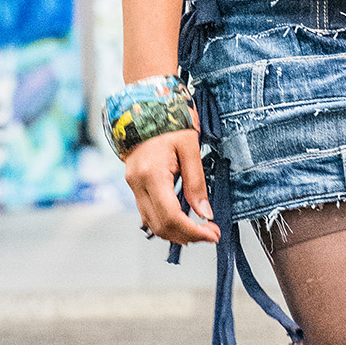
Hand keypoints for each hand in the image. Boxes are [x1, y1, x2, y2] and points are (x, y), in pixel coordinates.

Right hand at [122, 127, 213, 245]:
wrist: (144, 108)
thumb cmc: (168, 123)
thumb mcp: (190, 148)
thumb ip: (197, 182)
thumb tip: (205, 213)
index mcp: (152, 174)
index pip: (171, 216)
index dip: (192, 231)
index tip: (212, 234)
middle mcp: (137, 183)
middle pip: (160, 226)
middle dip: (187, 236)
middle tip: (211, 235)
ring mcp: (133, 186)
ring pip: (151, 224)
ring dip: (176, 233)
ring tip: (199, 231)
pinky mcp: (134, 186)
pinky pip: (148, 214)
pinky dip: (165, 223)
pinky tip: (183, 221)